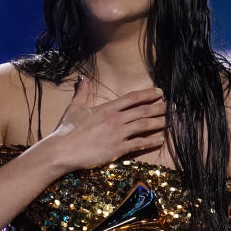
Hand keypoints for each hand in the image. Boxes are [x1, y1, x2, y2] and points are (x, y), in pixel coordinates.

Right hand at [47, 78, 166, 171]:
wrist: (63, 150)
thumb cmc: (67, 131)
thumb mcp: (74, 109)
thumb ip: (82, 94)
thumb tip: (84, 80)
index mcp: (106, 108)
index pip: (132, 98)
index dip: (147, 94)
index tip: (159, 92)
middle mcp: (114, 119)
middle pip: (142, 111)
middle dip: (157, 108)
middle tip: (168, 107)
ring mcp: (117, 134)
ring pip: (143, 125)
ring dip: (157, 123)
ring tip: (167, 122)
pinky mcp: (117, 149)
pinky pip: (138, 144)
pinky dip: (150, 142)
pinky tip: (159, 140)